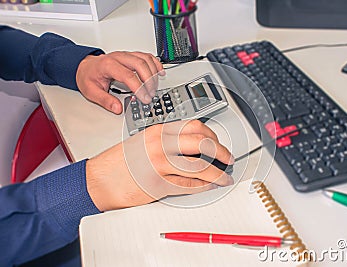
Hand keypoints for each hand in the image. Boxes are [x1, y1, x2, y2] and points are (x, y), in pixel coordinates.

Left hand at [76, 51, 163, 114]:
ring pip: (145, 59)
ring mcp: (126, 55)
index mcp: (108, 65)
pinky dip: (155, 63)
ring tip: (155, 87)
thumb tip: (117, 108)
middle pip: (140, 64)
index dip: (139, 88)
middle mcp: (118, 57)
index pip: (128, 75)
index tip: (145, 98)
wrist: (85, 66)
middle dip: (149, 81)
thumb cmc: (88, 76)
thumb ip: (105, 101)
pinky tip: (159, 72)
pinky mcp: (131, 56)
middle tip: (151, 94)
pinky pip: (146, 56)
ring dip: (153, 73)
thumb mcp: (91, 91)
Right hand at [86, 120, 233, 211]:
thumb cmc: (119, 162)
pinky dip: (204, 186)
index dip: (212, 135)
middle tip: (227, 158)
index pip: (195, 127)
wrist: (98, 180)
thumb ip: (168, 141)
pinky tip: (209, 186)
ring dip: (217, 173)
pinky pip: (190, 185)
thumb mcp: (144, 141)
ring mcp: (161, 165)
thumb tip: (192, 146)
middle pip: (202, 143)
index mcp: (158, 132)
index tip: (218, 142)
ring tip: (223, 176)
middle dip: (221, 151)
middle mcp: (161, 145)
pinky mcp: (159, 185)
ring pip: (200, 166)